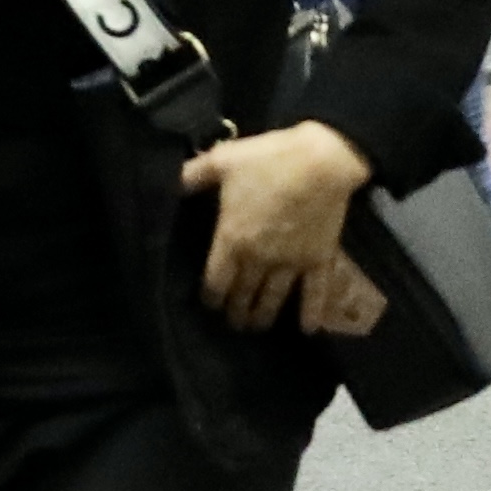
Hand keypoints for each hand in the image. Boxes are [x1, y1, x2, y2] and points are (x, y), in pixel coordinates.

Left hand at [178, 116, 373, 327]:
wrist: (320, 162)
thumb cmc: (266, 160)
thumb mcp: (220, 162)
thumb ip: (192, 176)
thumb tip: (169, 184)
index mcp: (232, 238)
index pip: (216, 278)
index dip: (211, 296)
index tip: (208, 305)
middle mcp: (260, 257)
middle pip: (244, 293)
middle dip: (236, 310)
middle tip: (232, 323)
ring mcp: (293, 262)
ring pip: (275, 298)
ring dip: (264, 315)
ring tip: (256, 328)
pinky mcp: (321, 259)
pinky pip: (316, 292)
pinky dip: (312, 312)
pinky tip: (309, 330)